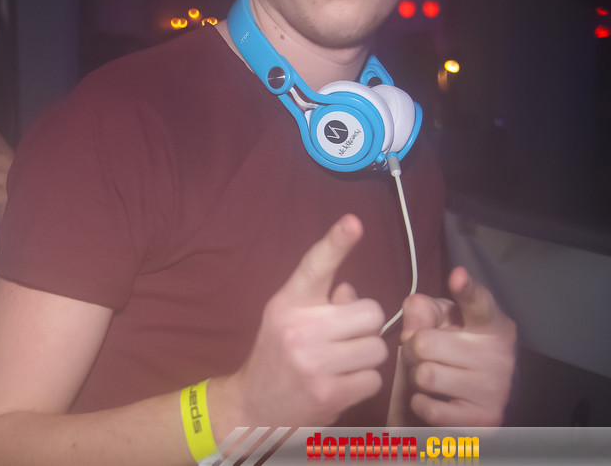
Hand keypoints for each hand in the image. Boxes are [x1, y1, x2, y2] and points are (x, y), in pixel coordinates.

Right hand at [218, 215, 387, 427]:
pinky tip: (341, 384)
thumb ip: (321, 301)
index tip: (354, 221)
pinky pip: (374, 378)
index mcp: (288, 303)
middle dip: (365, 327)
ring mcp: (314, 362)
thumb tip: (351, 293)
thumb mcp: (288, 319)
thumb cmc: (277, 357)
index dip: (336, 242)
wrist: (251, 407)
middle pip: (371, 312)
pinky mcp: (329, 393)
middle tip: (343, 340)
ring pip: (377, 347)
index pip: (315, 265)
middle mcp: (299, 328)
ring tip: (341, 365)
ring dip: (366, 357)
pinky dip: (363, 383)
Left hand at [399, 267, 515, 425]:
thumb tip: (412, 330)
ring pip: (424, 376)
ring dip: (416, 376)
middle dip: (412, 348)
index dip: (466, 289)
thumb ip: (422, 310)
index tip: (457, 276)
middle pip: (422, 344)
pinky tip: (435, 397)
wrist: (481, 394)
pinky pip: (429, 408)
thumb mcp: (442, 319)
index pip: (479, 303)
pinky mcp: (483, 419)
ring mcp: (494, 389)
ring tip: (432, 373)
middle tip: (423, 353)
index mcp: (491, 324)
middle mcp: (498, 355)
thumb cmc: (456, 346)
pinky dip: (421, 403)